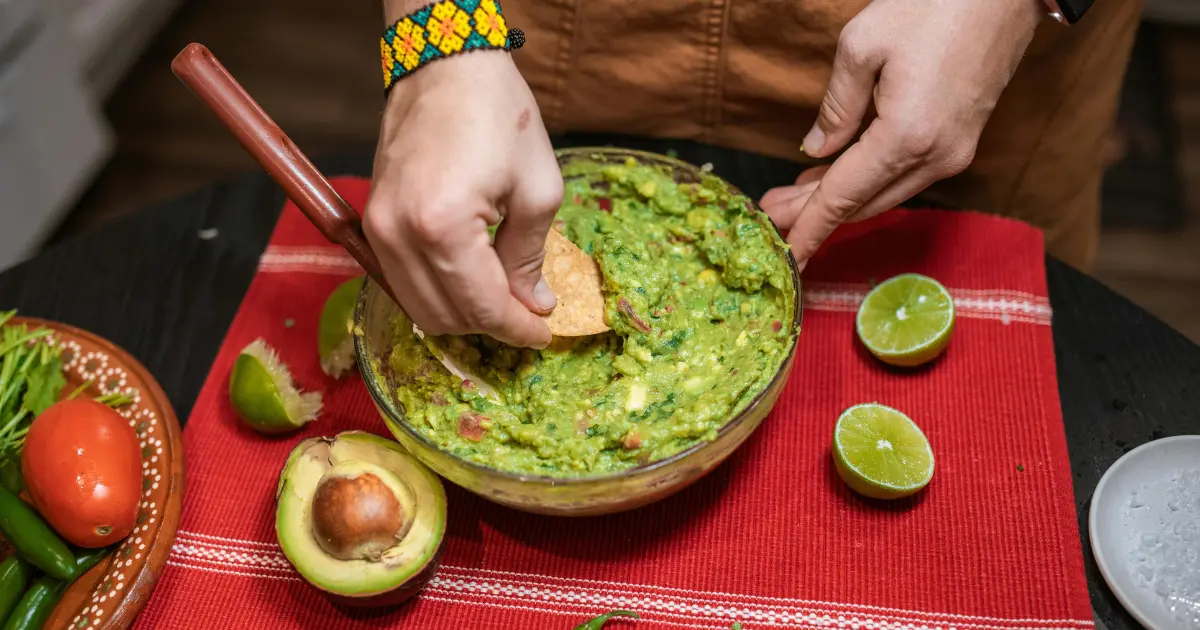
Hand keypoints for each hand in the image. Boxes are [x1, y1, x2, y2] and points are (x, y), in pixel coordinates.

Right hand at [363, 52, 562, 347]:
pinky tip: (470, 280)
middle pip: (443, 317)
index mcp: (442, 227)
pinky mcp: (372, 219)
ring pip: (417, 307)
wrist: (445, 64)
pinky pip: (401, 280)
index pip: (479, 306)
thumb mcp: (537, 188)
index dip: (516, 329)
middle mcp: (397, 234)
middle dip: (490, 326)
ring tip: (501, 301)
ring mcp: (377, 228)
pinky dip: (436, 292)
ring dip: (461, 314)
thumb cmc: (499, 115)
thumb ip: (529, 256)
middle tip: (527, 317)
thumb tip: (532, 305)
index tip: (542, 334)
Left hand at [760, 0, 1044, 268]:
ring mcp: (954, 153)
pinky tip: (836, 174)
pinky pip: (904, 176)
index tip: (784, 257)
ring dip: (839, 199)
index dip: (808, 229)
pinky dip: (868, 182)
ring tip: (793, 198)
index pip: (842, 197)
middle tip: (771, 216)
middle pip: (862, 203)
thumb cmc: (934, 4)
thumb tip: (817, 150)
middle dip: (813, 214)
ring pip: (884, 193)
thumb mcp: (861, 46)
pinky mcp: (961, 141)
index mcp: (906, 137)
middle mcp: (935, 157)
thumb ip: (835, 107)